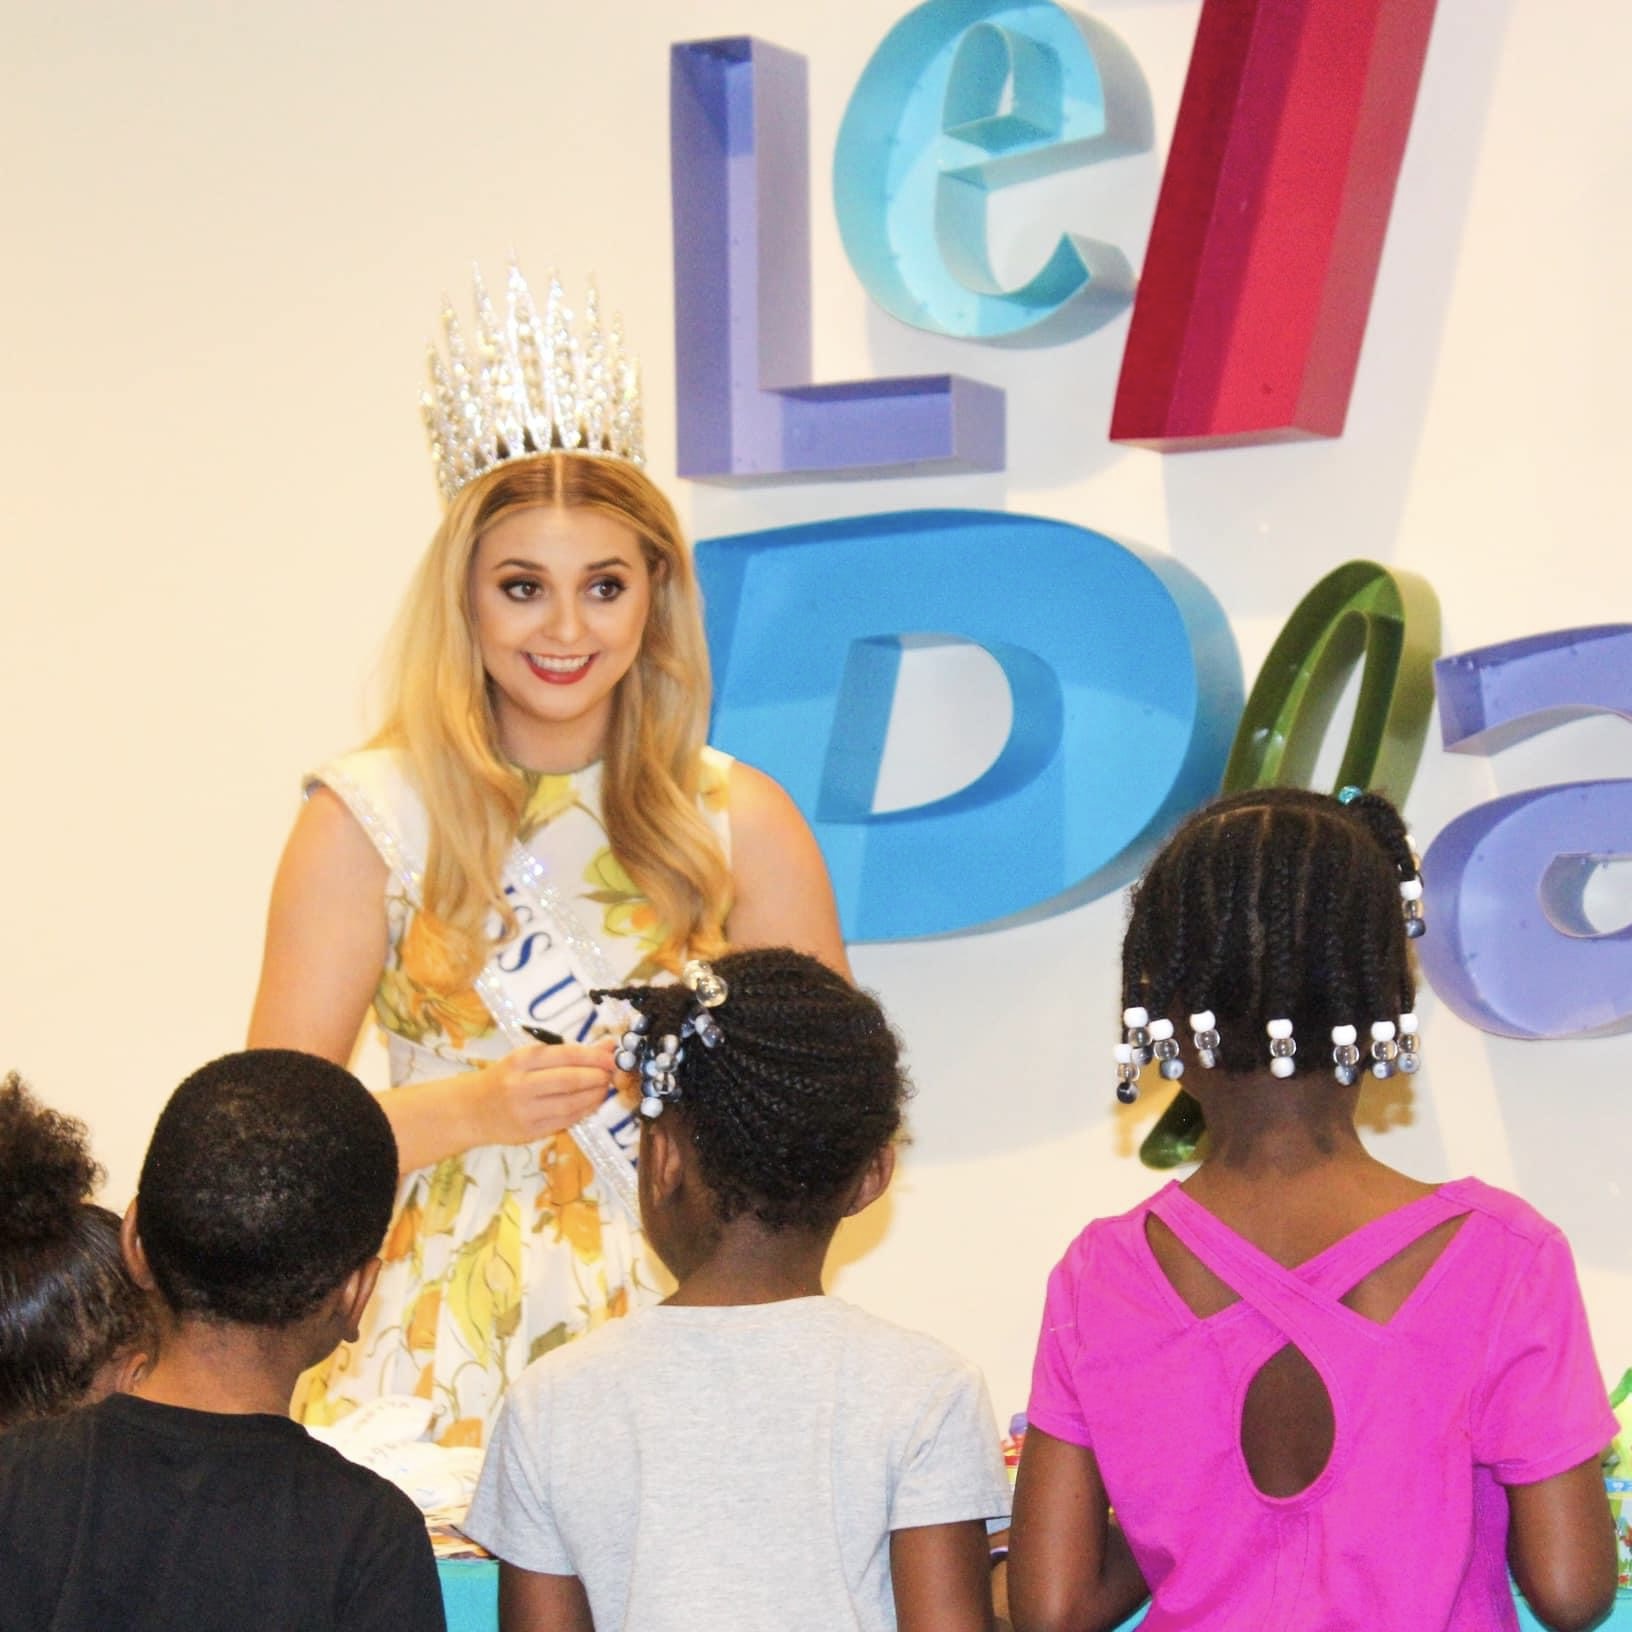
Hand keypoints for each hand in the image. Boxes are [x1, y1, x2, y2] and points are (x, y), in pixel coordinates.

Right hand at [469, 1039, 616, 1147]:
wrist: (471, 1110)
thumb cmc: (505, 1078)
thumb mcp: (529, 1059)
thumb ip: (568, 1053)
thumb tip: (608, 1046)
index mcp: (520, 1060)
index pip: (564, 1055)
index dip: (593, 1056)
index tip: (612, 1056)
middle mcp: (521, 1085)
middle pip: (569, 1080)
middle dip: (597, 1076)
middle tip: (612, 1073)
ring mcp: (525, 1111)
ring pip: (570, 1104)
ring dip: (594, 1095)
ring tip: (604, 1087)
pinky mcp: (530, 1132)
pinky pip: (565, 1121)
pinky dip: (584, 1111)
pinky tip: (592, 1103)